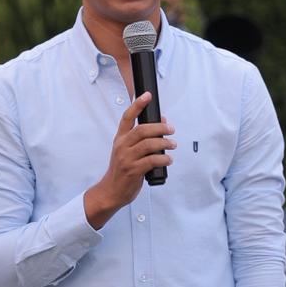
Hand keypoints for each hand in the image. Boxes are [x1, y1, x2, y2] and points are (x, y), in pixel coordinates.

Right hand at [84, 92, 174, 228]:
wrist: (112, 191)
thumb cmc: (123, 169)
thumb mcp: (127, 151)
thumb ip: (142, 138)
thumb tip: (163, 123)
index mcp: (120, 139)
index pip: (127, 117)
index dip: (138, 105)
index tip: (147, 95)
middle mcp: (122, 146)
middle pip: (142, 130)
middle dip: (160, 128)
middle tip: (171, 129)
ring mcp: (126, 158)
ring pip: (149, 144)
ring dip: (164, 143)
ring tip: (173, 145)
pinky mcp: (133, 170)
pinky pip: (152, 160)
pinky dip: (163, 158)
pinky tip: (168, 159)